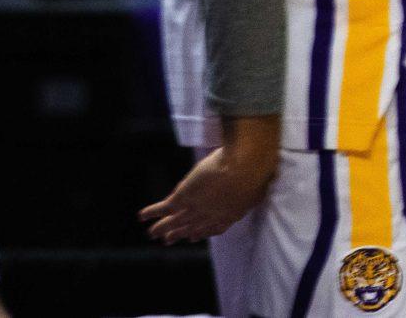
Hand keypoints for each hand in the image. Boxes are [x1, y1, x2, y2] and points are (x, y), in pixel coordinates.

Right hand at [140, 121, 277, 243]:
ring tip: (152, 234)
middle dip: (181, 234)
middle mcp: (211, 215)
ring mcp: (196, 208)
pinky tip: (142, 216)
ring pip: (175, 222)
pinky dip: (152, 213)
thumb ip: (257, 186)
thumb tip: (263, 181)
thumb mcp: (260, 183)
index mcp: (231, 213)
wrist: (245, 165)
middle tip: (170, 241)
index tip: (194, 237)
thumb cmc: (258, 171)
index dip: (203, 232)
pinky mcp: (184, 197)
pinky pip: (164, 208)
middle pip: (192, 228)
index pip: (214, 227)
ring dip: (162, 228)